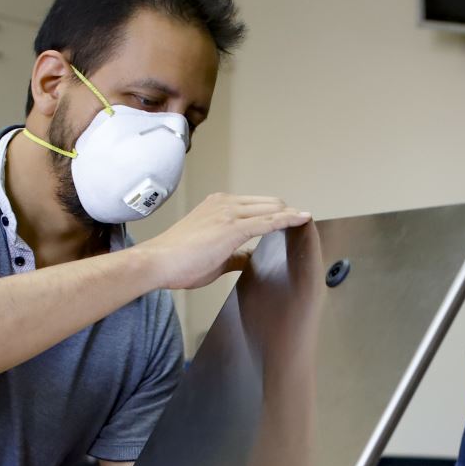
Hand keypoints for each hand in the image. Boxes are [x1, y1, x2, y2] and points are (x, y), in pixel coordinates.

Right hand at [140, 193, 310, 290]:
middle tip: (303, 221)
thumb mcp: (213, 256)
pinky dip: (287, 220)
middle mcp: (224, 204)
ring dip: (290, 215)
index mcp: (217, 206)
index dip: (275, 212)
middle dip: (287, 212)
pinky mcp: (232, 227)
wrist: (156, 262)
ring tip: (307, 221)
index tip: (291, 218)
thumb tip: (251, 259)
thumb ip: (235, 255)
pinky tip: (301, 220)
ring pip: (271, 208)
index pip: (255, 205)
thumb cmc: (176, 261)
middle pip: (268, 202)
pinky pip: (268, 221)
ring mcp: (228, 213)